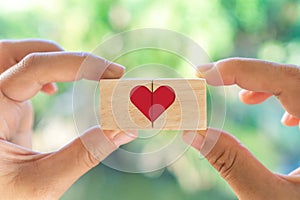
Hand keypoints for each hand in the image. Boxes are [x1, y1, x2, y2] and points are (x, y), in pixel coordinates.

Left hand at [0, 39, 135, 198]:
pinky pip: (25, 80)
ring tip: (84, 74)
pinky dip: (46, 76)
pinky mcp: (6, 110)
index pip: (35, 66)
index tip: (115, 71)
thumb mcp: (41, 182)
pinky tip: (53, 91)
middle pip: (21, 53)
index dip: (79, 63)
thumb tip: (125, 130)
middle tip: (102, 71)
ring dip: (53, 62)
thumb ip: (84, 155)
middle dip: (63, 56)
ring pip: (20, 61)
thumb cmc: (2, 198)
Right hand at [183, 58, 299, 199]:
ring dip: (268, 85)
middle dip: (250, 74)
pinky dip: (290, 101)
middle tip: (212, 78)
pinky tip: (284, 119)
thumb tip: (194, 134)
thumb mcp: (271, 197)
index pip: (287, 80)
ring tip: (243, 98)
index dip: (243, 70)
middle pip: (293, 77)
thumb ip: (233, 164)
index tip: (206, 73)